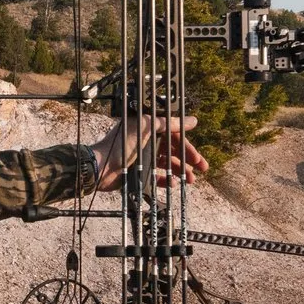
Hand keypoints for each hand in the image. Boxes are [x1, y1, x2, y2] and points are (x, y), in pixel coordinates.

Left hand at [89, 114, 208, 189]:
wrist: (101, 166)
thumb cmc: (121, 144)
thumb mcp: (147, 127)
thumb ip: (170, 123)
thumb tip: (192, 119)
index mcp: (148, 128)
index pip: (173, 135)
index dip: (187, 145)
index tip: (197, 155)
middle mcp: (146, 141)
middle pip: (172, 150)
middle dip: (188, 159)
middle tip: (202, 168)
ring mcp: (142, 157)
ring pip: (167, 163)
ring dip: (180, 170)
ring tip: (191, 180)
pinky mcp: (138, 172)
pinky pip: (157, 176)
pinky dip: (166, 179)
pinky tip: (174, 183)